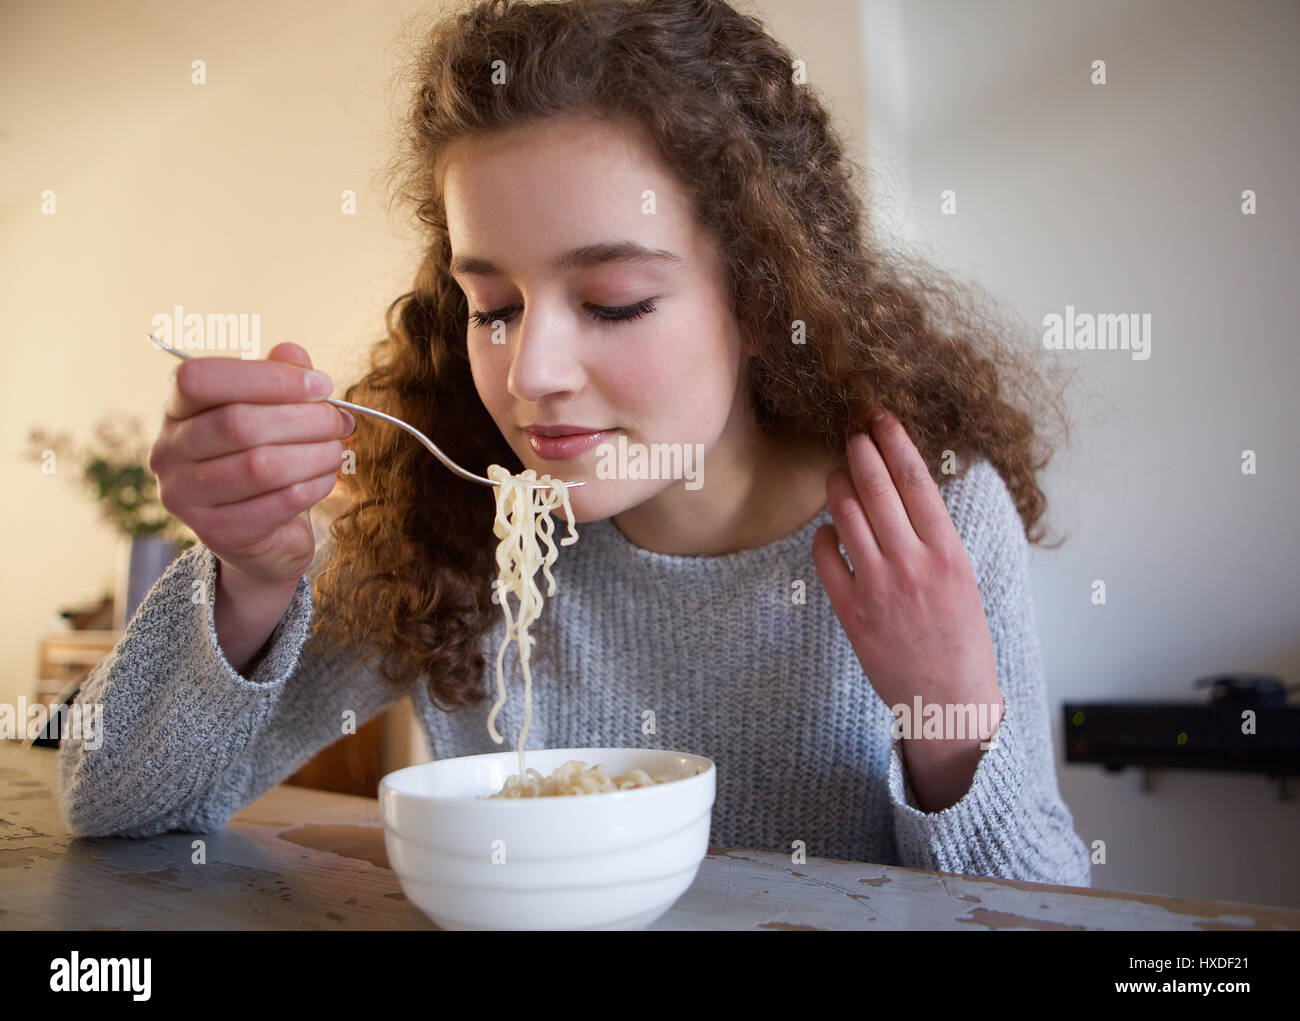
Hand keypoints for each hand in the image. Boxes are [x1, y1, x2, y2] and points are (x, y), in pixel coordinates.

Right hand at [150, 342, 353, 589]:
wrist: (264, 535)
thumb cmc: (267, 458)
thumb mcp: (272, 413)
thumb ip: (280, 379)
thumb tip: (294, 353)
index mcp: (176, 409)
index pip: (199, 378)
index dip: (267, 377)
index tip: (321, 384)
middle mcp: (168, 451)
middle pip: (238, 423)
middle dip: (304, 419)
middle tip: (340, 421)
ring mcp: (186, 497)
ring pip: (260, 466)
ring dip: (314, 454)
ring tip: (337, 449)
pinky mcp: (217, 532)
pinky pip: (277, 502)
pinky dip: (313, 485)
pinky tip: (327, 477)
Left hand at [811, 410, 1001, 809]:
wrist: (948, 699)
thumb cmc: (961, 637)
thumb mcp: (964, 578)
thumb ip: (935, 537)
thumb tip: (907, 491)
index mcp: (949, 553)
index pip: (917, 481)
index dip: (895, 443)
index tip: (881, 418)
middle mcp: (913, 565)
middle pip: (877, 490)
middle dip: (860, 453)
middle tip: (850, 433)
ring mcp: (878, 588)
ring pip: (846, 517)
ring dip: (837, 488)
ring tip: (837, 475)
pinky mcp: (851, 612)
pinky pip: (825, 558)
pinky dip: (823, 536)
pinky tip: (829, 531)